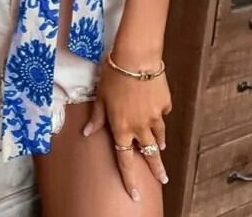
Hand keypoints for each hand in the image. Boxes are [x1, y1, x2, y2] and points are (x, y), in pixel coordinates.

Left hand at [83, 54, 171, 201]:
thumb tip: (87, 132)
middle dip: (157, 169)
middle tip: (163, 179)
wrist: (137, 57)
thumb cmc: (113, 74)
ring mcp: (155, 116)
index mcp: (121, 127)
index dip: (130, 179)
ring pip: (159, 135)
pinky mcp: (164, 103)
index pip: (125, 160)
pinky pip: (162, 113)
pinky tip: (157, 107)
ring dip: (159, 142)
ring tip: (161, 148)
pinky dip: (160, 114)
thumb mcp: (100, 96)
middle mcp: (140, 126)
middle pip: (149, 153)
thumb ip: (97, 117)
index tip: (135, 194)